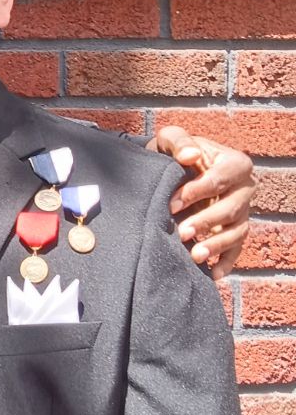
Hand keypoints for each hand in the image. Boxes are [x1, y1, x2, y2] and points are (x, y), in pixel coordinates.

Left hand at [150, 125, 254, 277]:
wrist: (171, 171)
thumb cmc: (173, 154)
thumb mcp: (170, 140)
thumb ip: (178, 141)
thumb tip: (190, 156)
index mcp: (235, 163)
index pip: (219, 180)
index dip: (197, 191)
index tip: (172, 203)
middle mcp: (244, 189)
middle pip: (231, 209)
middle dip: (206, 221)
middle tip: (182, 232)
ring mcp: (242, 212)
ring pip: (236, 232)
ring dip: (216, 245)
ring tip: (194, 255)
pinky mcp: (234, 231)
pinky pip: (235, 250)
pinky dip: (225, 263)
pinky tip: (212, 275)